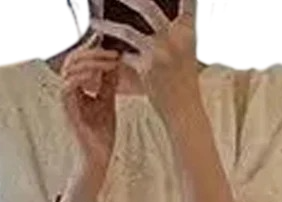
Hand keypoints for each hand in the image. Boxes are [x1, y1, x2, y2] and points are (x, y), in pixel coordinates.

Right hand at [60, 33, 121, 174]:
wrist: (98, 156)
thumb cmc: (100, 134)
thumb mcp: (108, 101)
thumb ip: (108, 83)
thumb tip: (114, 64)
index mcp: (76, 89)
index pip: (79, 60)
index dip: (95, 52)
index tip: (114, 52)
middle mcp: (68, 92)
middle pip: (72, 59)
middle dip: (93, 52)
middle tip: (113, 54)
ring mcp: (66, 100)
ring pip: (70, 68)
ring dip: (91, 61)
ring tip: (110, 62)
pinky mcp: (67, 109)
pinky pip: (68, 84)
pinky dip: (83, 75)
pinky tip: (98, 74)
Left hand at [89, 0, 199, 117]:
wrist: (185, 110)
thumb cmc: (183, 80)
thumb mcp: (186, 49)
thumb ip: (175, 27)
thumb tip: (149, 11)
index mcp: (188, 29)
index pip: (186, 0)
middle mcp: (175, 38)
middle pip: (148, 7)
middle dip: (129, 0)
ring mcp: (160, 53)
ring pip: (128, 32)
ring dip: (107, 27)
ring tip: (94, 24)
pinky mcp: (147, 69)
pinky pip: (125, 57)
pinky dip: (115, 57)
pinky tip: (104, 56)